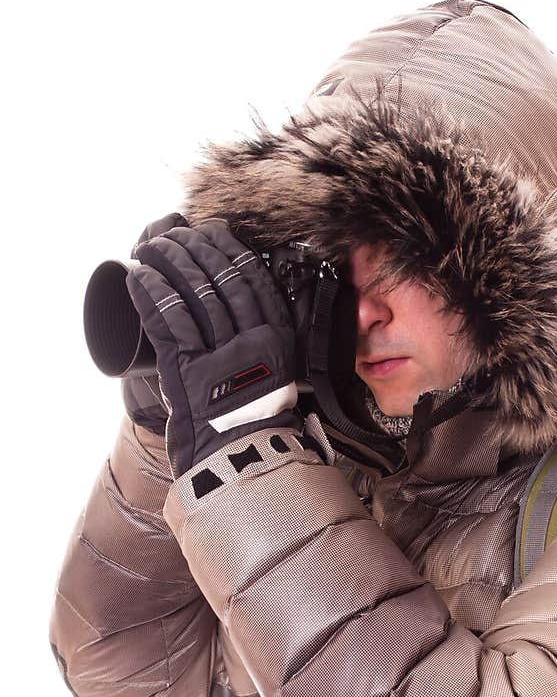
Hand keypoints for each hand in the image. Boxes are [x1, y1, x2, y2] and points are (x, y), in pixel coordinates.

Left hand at [125, 219, 299, 477]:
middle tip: (175, 235)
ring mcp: (223, 357)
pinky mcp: (190, 372)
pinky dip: (150, 293)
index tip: (212, 233)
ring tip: (151, 247)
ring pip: (194, 293)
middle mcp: (255, 343)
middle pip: (222, 279)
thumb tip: (245, 317)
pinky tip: (138, 276)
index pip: (254, 280)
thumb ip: (265, 346)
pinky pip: (168, 320)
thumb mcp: (274, 376)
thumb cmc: (252, 422)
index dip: (229, 250)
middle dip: (195, 249)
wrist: (240, 463)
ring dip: (168, 262)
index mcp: (278, 340)